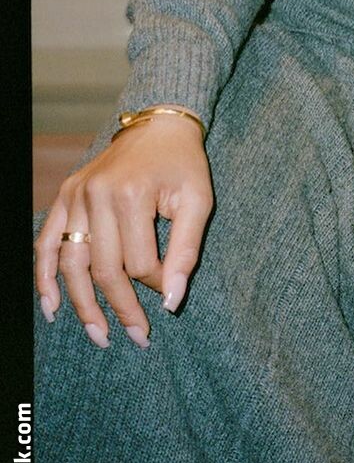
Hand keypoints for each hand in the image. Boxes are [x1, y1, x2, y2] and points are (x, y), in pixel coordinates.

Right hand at [34, 115, 213, 348]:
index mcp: (132, 196)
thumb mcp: (199, 201)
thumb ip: (187, 251)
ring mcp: (75, 196)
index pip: (140, 262)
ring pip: (71, 264)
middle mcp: (97, 196)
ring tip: (99, 335)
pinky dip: (46, 277)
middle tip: (137, 337)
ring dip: (82, 305)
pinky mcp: (64, 196)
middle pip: (104, 269)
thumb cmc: (183, 165)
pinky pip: (47, 244)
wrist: (159, 126)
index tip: (170, 287)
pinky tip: (53, 308)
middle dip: (122, 307)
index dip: (157, 283)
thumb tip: (172, 302)